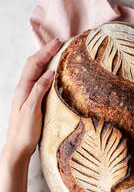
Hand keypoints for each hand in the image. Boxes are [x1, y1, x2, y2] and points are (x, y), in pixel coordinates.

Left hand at [2, 38, 61, 161]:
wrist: (17, 148)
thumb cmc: (24, 132)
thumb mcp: (32, 110)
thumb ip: (39, 90)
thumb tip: (49, 73)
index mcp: (23, 89)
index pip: (34, 64)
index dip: (45, 52)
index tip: (57, 43)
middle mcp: (23, 89)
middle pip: (33, 65)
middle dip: (45, 52)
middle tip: (58, 44)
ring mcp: (27, 95)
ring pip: (35, 72)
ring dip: (45, 60)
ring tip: (56, 53)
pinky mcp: (31, 101)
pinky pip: (38, 81)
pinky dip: (45, 73)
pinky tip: (52, 74)